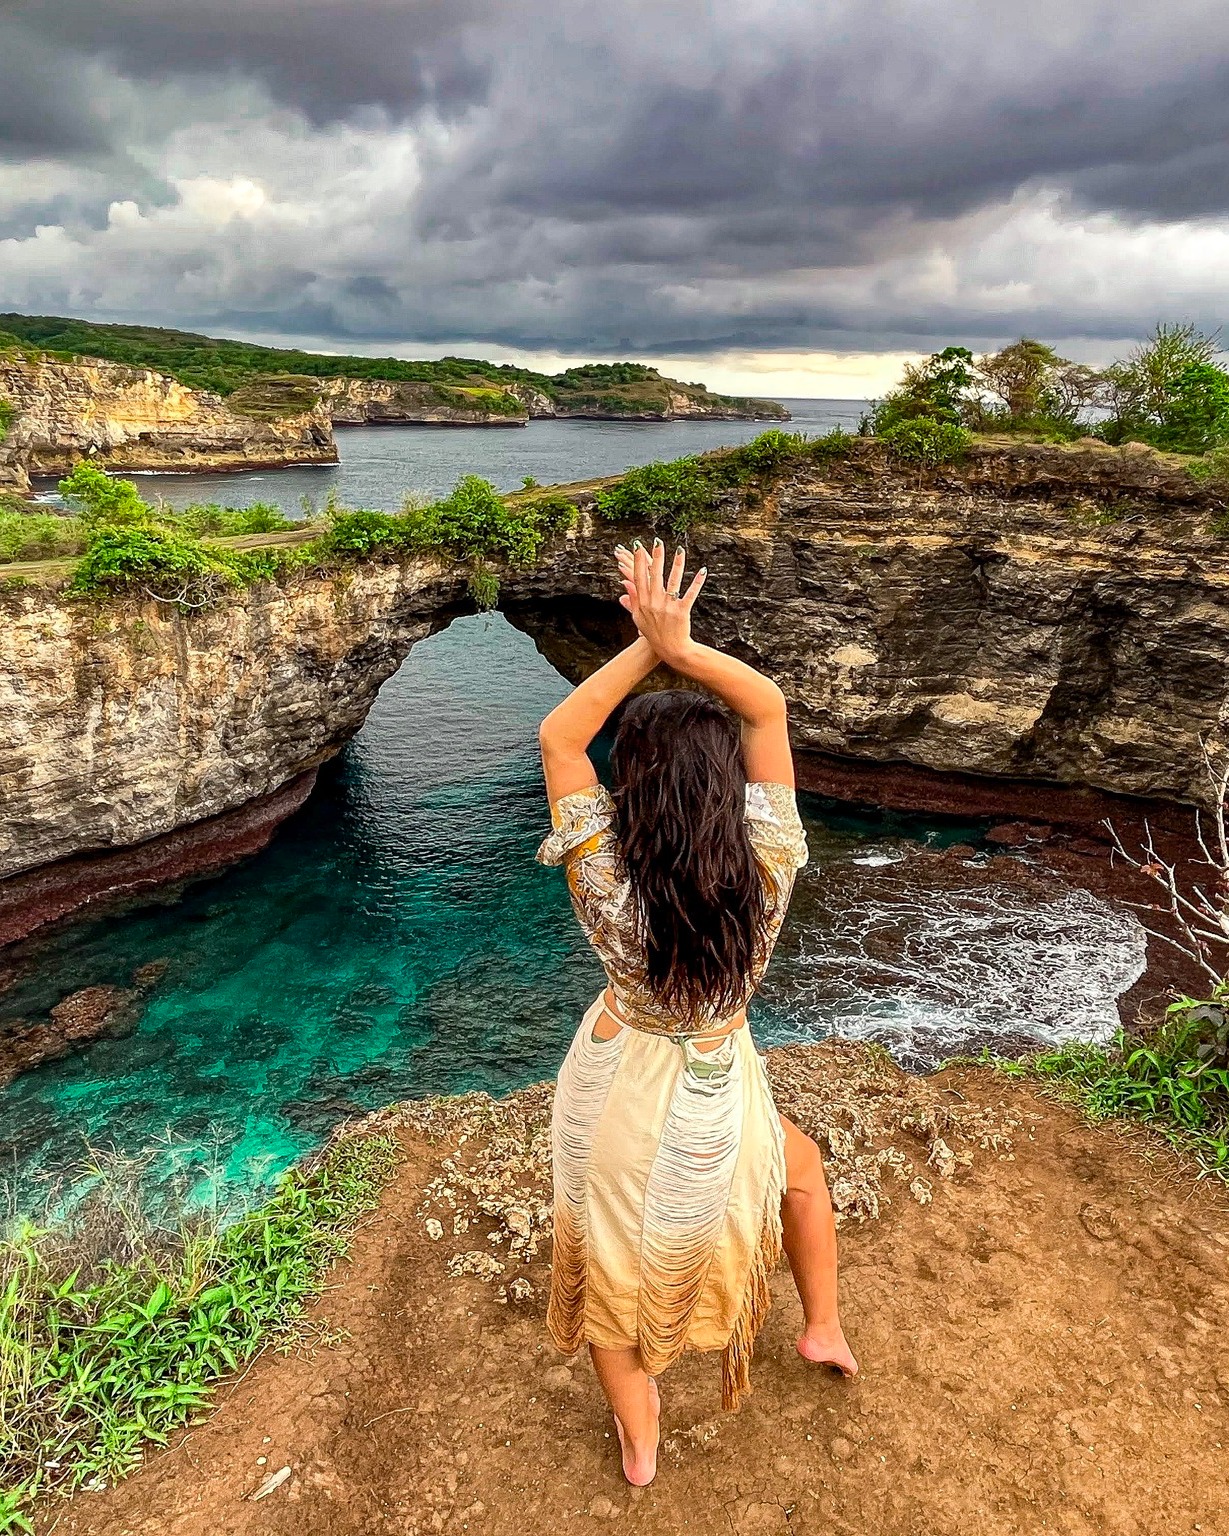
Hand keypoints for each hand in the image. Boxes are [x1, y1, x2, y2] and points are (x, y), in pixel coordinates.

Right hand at [613, 538, 705, 665]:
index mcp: (643, 603)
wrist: (670, 650)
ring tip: (680, 550)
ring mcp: (668, 607)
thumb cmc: (653, 634)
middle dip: (656, 557)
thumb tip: (625, 584)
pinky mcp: (682, 612)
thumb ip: (633, 599)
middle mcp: (654, 603)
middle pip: (655, 575)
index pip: (639, 577)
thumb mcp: (638, 618)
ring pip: (673, 582)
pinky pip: (690, 594)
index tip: (638, 546)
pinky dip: (696, 582)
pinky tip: (702, 570)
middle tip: (658, 541)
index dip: (638, 561)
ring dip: (677, 564)